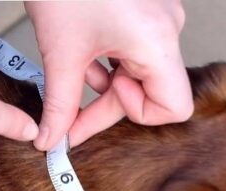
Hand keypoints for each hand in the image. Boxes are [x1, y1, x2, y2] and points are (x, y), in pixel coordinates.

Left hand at [25, 0, 192, 149]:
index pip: (173, 108)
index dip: (132, 115)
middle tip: (68, 114)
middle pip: (152, 91)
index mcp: (157, 41)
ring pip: (140, 71)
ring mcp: (160, 16)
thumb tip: (51, 142)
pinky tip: (81, 49)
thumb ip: (59, 106)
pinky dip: (107, 59)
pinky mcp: (146, 8)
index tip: (95, 106)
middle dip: (107, 103)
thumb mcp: (59, 53)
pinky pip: (135, 49)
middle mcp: (169, 28)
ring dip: (105, 80)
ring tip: (73, 63)